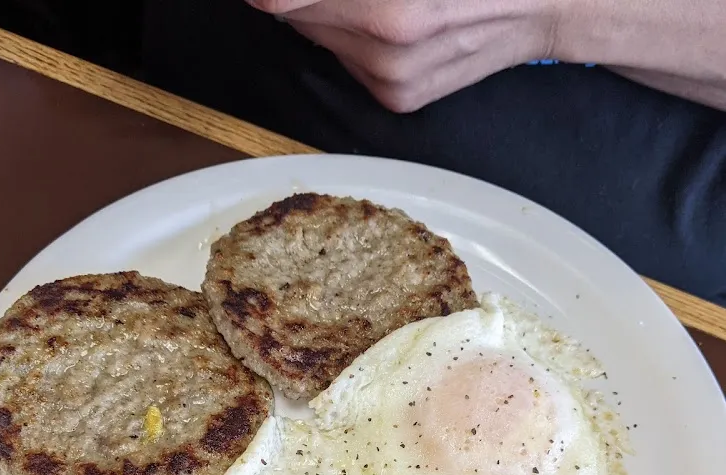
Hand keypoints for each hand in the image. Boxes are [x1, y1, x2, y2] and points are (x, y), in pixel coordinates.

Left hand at [248, 0, 725, 111]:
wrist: (549, 3)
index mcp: (394, 6)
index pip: (290, 0)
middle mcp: (386, 45)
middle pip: (294, 12)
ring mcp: (391, 81)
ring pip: (316, 35)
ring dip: (317, 7)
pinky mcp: (398, 99)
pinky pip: (344, 58)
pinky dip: (342, 30)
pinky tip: (372, 12)